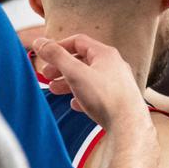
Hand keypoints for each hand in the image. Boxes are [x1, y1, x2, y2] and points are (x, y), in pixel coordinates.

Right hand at [34, 34, 148, 133]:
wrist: (128, 125)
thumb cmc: (105, 97)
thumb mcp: (75, 73)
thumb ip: (56, 56)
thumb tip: (40, 41)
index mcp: (105, 54)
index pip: (78, 41)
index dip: (58, 46)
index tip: (45, 56)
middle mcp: (114, 65)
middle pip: (82, 60)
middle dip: (61, 67)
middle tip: (46, 75)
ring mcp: (117, 83)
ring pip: (88, 78)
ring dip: (69, 82)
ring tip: (54, 90)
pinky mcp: (118, 100)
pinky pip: (97, 94)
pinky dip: (83, 96)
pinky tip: (75, 104)